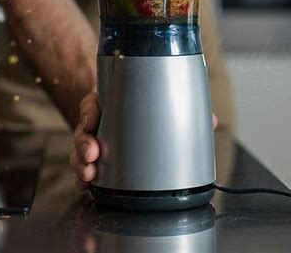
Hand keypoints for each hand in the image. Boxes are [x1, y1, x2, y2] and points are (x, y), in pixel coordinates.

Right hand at [70, 91, 217, 187]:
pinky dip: (83, 180)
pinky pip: (84, 171)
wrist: (137, 120)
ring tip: (89, 174)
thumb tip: (210, 120)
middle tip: (92, 152)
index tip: (91, 118)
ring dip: (81, 163)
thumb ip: (183, 109)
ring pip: (80, 152)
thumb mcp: (162, 104)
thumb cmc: (147, 110)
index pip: (92, 103)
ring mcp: (97, 144)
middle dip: (84, 143)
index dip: (89, 111)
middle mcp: (101, 123)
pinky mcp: (99, 164)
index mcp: (111, 104)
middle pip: (83, 130)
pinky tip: (87, 186)